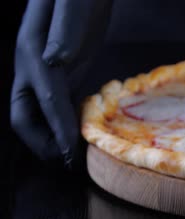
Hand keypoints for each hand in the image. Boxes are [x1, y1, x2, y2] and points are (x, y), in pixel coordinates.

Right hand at [10, 0, 112, 168]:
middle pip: (27, 116)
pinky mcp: (65, 70)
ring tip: (74, 159)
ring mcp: (48, 71)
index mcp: (32, 54)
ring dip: (56, 137)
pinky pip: (61, 103)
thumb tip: (53, 59)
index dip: (56, 128)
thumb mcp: (70, 8)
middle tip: (66, 163)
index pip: (44, 100)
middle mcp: (34, 67)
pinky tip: (83, 133)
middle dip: (44, 142)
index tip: (69, 153)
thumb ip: (62, 33)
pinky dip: (68, 122)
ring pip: (43, 114)